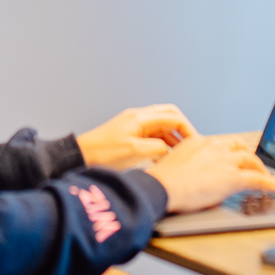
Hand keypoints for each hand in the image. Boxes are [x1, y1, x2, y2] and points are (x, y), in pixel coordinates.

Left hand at [76, 104, 197, 168]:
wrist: (81, 156)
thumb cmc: (103, 153)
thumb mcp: (135, 152)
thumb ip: (158, 148)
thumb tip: (170, 149)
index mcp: (140, 117)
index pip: (173, 116)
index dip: (187, 130)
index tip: (194, 144)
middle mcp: (138, 117)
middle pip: (169, 116)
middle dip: (181, 130)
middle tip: (189, 146)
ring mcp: (134, 124)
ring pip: (161, 126)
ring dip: (171, 138)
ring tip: (177, 155)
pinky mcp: (129, 133)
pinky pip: (152, 134)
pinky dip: (161, 143)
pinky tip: (163, 158)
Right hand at [145, 135, 274, 212]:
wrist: (160, 187)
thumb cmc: (160, 182)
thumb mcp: (173, 166)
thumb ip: (187, 166)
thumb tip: (191, 176)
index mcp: (199, 142)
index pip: (223, 144)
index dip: (232, 152)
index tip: (235, 157)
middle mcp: (214, 147)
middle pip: (240, 147)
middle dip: (249, 157)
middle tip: (253, 167)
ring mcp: (225, 161)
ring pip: (251, 160)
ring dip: (260, 169)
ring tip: (266, 177)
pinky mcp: (232, 178)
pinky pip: (258, 179)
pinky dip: (273, 182)